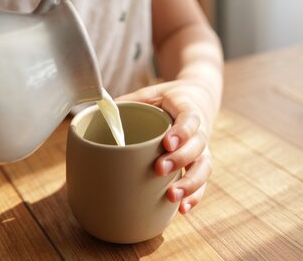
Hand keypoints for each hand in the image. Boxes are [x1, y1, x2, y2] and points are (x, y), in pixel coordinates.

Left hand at [118, 79, 213, 213]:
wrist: (195, 98)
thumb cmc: (167, 99)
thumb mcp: (150, 93)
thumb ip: (129, 101)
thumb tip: (98, 111)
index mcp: (187, 109)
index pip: (190, 119)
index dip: (182, 131)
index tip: (167, 142)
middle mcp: (199, 130)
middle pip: (198, 146)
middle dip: (180, 159)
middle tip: (159, 168)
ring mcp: (201, 148)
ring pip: (204, 167)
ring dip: (190, 183)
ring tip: (172, 195)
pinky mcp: (200, 163)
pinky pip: (203, 181)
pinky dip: (195, 196)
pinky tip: (182, 208)